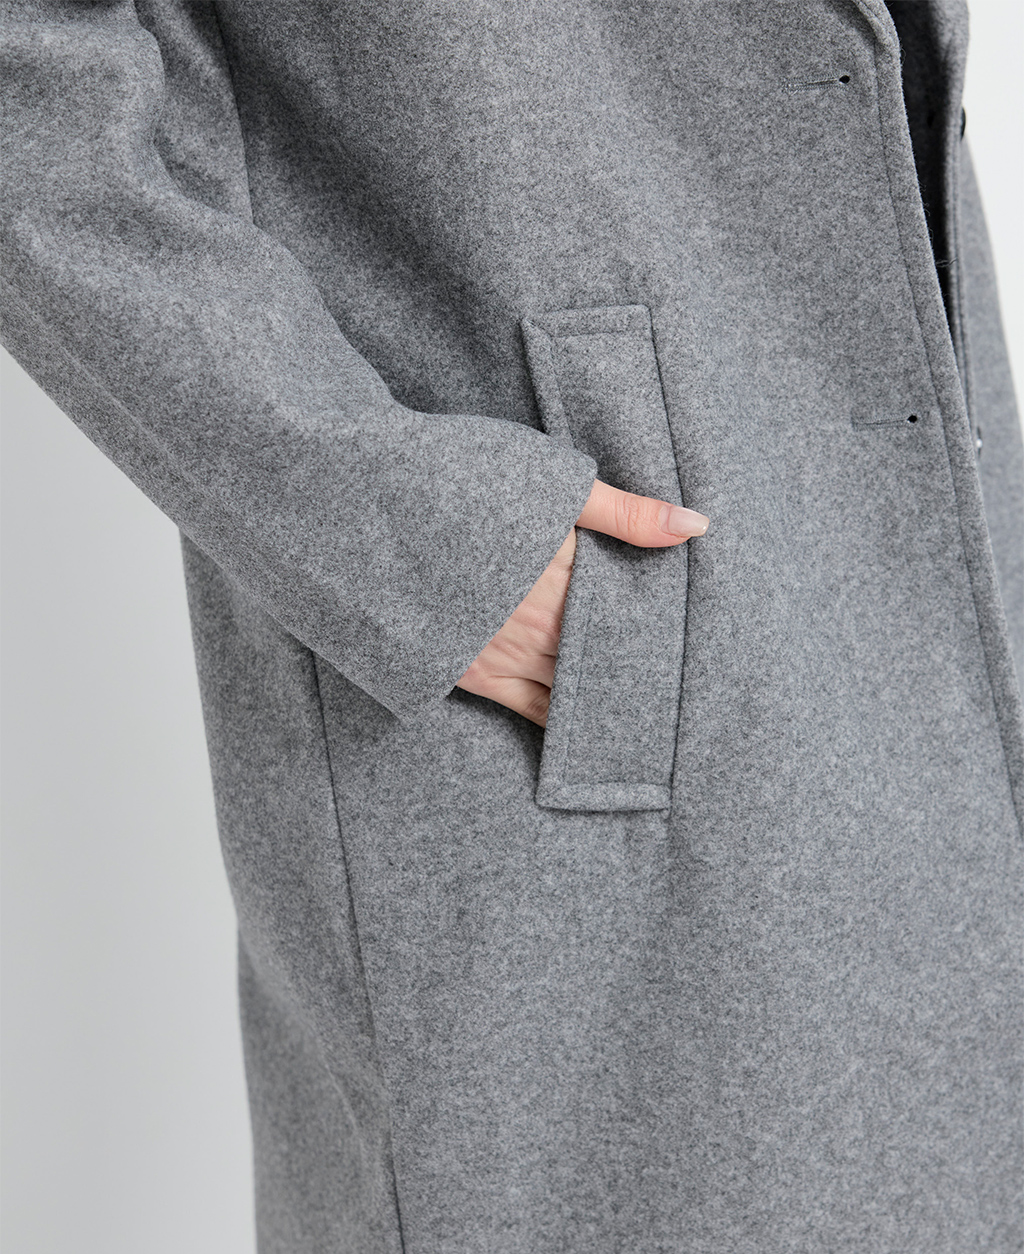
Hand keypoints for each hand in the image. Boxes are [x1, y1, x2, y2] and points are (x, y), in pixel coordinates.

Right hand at [455, 479, 708, 725]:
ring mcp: (509, 654)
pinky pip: (534, 710)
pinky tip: (587, 726)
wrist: (382, 513)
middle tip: (683, 690)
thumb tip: (697, 526)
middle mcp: (545, 626)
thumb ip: (624, 512)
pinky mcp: (476, 673)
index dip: (662, 634)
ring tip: (648, 713)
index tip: (691, 644)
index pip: (633, 619)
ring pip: (578, 688)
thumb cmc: (466, 489)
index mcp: (569, 578)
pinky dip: (564, 720)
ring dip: (608, 695)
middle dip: (642, 668)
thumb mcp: (552, 486)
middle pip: (609, 657)